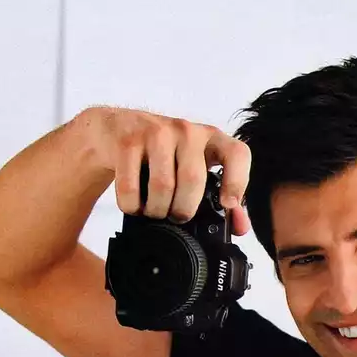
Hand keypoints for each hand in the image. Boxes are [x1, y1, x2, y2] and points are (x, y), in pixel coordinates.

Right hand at [77, 105, 251, 234]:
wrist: (117, 129)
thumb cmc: (162, 153)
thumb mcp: (193, 166)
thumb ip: (219, 193)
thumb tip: (239, 227)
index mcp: (210, 139)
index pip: (236, 154)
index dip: (237, 182)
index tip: (226, 204)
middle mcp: (187, 131)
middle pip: (192, 180)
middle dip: (183, 210)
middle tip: (175, 215)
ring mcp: (157, 133)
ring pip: (162, 186)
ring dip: (156, 210)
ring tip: (153, 210)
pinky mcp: (128, 142)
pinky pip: (131, 187)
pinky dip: (131, 205)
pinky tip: (134, 203)